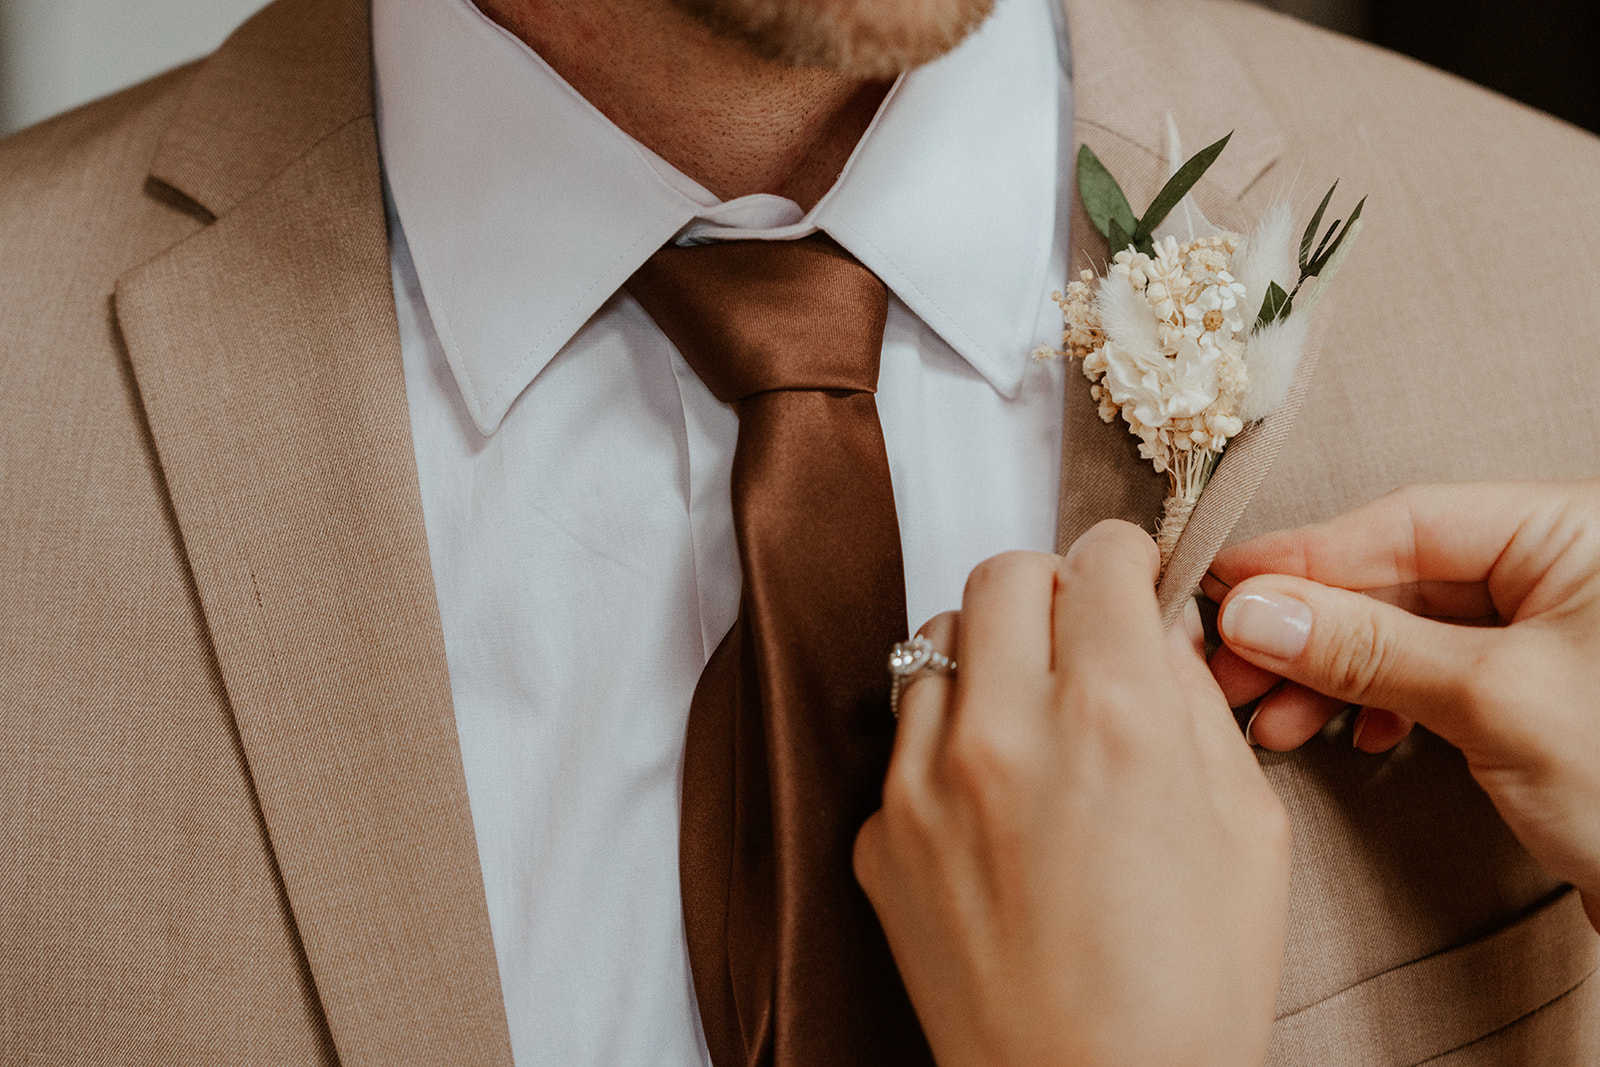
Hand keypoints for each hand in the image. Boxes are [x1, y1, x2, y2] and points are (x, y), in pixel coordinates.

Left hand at [854, 522, 1289, 1066]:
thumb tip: (1155, 630)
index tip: (1129, 575)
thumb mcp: (1250, 832)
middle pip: (1000, 575)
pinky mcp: (880, 834)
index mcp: (1115, 717)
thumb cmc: (1192, 988)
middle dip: (1050, 588)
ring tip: (1030, 717)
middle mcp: (1005, 731)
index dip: (1125, 557)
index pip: (1098, 560)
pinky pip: (905, 738)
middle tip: (1079, 636)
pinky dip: (947, 739)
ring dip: (987, 655)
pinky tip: (991, 801)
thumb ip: (1194, 704)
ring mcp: (925, 782)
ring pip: (935, 642)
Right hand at [1206, 479, 1599, 928]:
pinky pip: (1431, 674)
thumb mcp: (1494, 701)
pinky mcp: (1533, 692)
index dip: (1307, 555)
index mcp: (1575, 532)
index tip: (1224, 584)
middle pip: (1397, 576)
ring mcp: (1547, 633)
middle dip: (1308, 627)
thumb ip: (1366, 646)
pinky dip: (1377, 702)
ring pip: (1405, 630)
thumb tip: (1254, 610)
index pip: (1409, 522)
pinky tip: (1345, 734)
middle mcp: (1561, 569)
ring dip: (1330, 673)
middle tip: (1225, 666)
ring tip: (1269, 719)